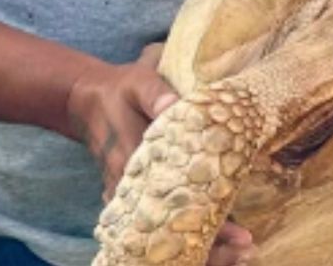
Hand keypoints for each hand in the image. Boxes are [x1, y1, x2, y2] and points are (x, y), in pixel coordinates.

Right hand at [65, 44, 259, 264]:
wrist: (86, 100)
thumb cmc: (119, 91)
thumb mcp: (138, 84)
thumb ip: (156, 94)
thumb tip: (177, 104)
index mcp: (135, 166)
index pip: (173, 208)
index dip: (207, 226)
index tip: (239, 234)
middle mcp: (132, 191)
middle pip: (171, 234)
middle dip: (210, 247)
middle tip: (246, 247)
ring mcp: (132, 197)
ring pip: (165, 235)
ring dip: (201, 246)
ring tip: (239, 251)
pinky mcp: (135, 195)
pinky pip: (160, 225)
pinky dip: (184, 236)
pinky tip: (215, 239)